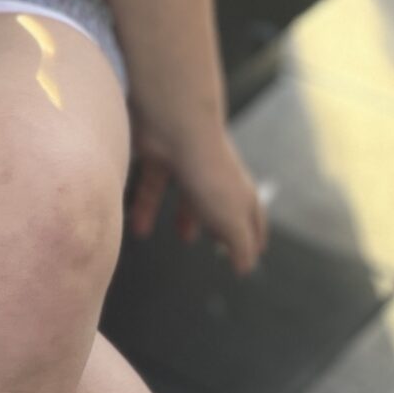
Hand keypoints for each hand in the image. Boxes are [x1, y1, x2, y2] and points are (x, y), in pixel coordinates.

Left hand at [129, 110, 265, 275]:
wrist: (173, 125)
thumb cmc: (208, 173)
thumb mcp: (230, 218)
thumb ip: (239, 245)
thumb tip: (245, 267)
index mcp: (240, 191)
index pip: (253, 216)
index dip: (255, 235)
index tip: (256, 250)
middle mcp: (215, 176)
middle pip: (221, 203)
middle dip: (221, 224)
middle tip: (218, 243)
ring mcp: (186, 166)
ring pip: (188, 195)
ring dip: (186, 218)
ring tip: (183, 238)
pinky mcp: (157, 157)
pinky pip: (152, 186)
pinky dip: (145, 208)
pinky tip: (137, 229)